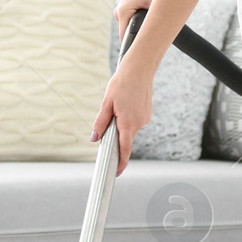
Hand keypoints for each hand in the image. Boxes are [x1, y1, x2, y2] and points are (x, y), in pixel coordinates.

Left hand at [91, 61, 152, 176]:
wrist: (140, 69)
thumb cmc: (122, 83)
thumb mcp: (107, 102)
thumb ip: (101, 122)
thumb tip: (95, 138)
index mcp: (128, 122)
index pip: (124, 148)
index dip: (120, 162)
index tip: (117, 172)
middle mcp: (139, 123)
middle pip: (125, 139)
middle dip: (116, 137)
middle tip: (108, 123)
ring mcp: (145, 118)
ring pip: (129, 129)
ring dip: (121, 125)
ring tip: (117, 106)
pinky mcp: (147, 114)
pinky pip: (135, 122)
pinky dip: (128, 119)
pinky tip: (125, 105)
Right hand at [116, 0, 157, 43]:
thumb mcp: (153, 3)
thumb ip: (153, 19)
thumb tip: (159, 33)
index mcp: (123, 13)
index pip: (125, 37)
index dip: (133, 46)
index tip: (140, 54)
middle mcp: (118, 14)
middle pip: (127, 33)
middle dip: (138, 38)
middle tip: (152, 44)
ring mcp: (120, 11)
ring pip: (129, 27)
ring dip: (139, 28)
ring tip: (152, 27)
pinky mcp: (124, 9)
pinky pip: (130, 21)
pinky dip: (138, 22)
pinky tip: (147, 18)